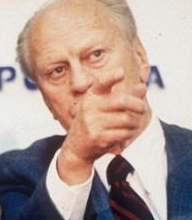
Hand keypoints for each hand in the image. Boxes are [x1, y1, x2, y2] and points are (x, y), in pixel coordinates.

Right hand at [57, 69, 148, 183]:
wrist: (76, 146)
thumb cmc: (95, 123)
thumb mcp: (105, 107)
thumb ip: (125, 96)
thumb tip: (143, 87)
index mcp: (91, 96)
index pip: (102, 83)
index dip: (111, 77)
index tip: (121, 72)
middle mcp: (89, 107)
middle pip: (122, 101)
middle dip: (138, 105)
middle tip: (142, 109)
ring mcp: (91, 122)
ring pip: (126, 119)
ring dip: (135, 124)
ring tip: (133, 126)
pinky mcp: (96, 136)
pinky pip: (123, 134)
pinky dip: (128, 135)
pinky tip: (125, 137)